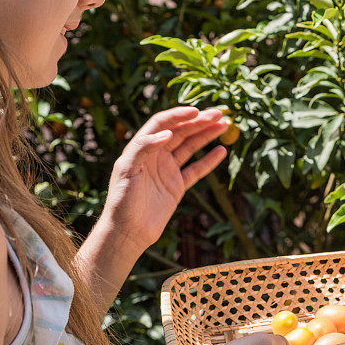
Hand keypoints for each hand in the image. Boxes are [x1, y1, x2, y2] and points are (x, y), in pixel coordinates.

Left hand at [100, 107, 228, 252]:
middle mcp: (155, 155)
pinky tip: (221, 151)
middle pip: (180, 132)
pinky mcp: (176, 186)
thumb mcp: (126, 171)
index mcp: (141, 148)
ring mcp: (167, 170)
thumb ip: (143, 148)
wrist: (128, 232)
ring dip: (206, 135)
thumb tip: (167, 133)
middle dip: (199, 121)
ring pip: (190, 147)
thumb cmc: (121, 201)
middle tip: (218, 114)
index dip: (178, 115)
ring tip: (223, 125)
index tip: (196, 111)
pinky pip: (196, 169)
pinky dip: (209, 161)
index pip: (162, 124)